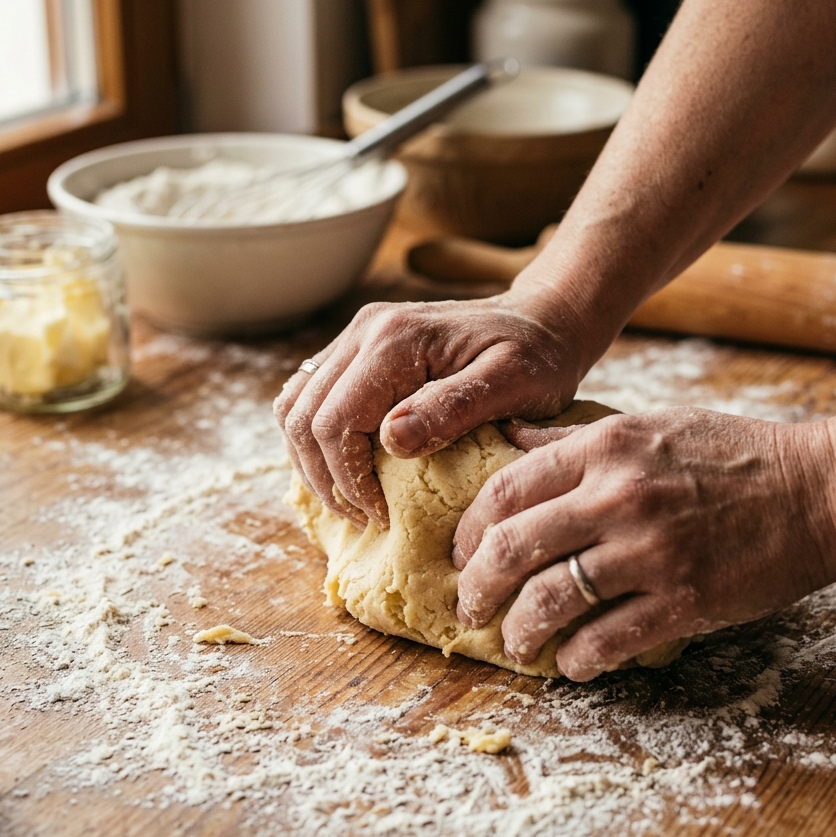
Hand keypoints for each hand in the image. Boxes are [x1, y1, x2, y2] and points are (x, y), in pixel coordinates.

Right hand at [273, 292, 588, 528]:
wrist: (542, 319)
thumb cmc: (538, 356)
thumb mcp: (514, 383)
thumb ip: (453, 408)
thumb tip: (392, 440)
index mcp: (394, 340)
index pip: (335, 423)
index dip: (349, 481)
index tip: (383, 516)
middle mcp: (364, 331)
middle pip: (302, 418)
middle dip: (327, 479)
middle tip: (367, 517)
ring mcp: (356, 336)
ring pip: (293, 408)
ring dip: (312, 462)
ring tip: (353, 500)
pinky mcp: (357, 350)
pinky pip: (309, 397)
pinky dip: (314, 440)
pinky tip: (347, 468)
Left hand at [452, 408, 835, 680]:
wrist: (817, 490)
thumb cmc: (731, 454)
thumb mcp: (648, 425)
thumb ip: (574, 438)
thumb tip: (508, 438)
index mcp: (605, 447)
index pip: (506, 488)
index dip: (470, 529)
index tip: (462, 554)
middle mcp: (618, 496)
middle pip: (513, 546)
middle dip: (476, 585)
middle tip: (468, 606)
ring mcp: (650, 550)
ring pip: (551, 599)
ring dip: (519, 629)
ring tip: (514, 642)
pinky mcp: (683, 600)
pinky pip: (606, 639)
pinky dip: (576, 659)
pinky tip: (569, 662)